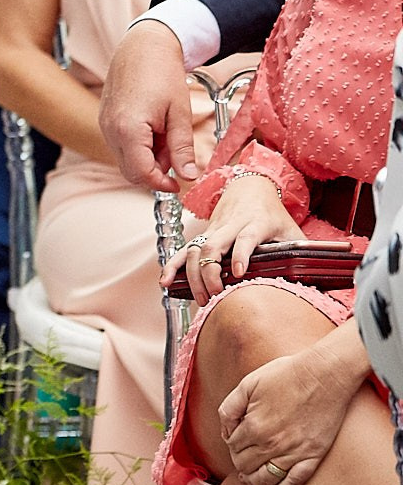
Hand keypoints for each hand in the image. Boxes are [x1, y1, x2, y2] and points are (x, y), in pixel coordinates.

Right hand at [101, 21, 195, 190]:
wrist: (142, 46)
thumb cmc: (162, 74)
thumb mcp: (179, 113)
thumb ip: (182, 148)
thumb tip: (188, 177)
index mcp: (128, 130)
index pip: (141, 174)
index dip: (162, 184)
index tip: (180, 185)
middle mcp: (110, 130)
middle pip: (130, 171)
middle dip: (156, 171)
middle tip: (177, 155)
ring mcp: (105, 125)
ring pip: (126, 159)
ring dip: (148, 158)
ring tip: (167, 134)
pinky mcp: (105, 120)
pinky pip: (121, 145)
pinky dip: (139, 146)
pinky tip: (155, 128)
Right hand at [160, 173, 302, 300]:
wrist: (250, 186)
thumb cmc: (274, 214)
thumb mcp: (291, 229)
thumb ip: (302, 252)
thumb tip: (318, 277)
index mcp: (256, 222)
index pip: (246, 237)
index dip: (240, 254)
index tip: (237, 273)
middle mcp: (231, 224)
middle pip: (213, 245)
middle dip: (210, 272)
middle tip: (215, 295)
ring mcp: (214, 229)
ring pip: (195, 249)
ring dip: (193, 274)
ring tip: (200, 297)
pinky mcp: (202, 234)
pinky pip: (183, 249)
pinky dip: (173, 265)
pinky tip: (166, 281)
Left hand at [218, 340, 360, 484]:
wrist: (325, 375)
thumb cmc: (286, 375)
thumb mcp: (247, 384)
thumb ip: (229, 408)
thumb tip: (225, 431)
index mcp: (253, 426)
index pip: (233, 447)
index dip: (231, 445)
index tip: (235, 441)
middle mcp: (271, 444)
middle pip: (245, 465)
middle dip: (239, 463)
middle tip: (240, 459)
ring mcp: (293, 452)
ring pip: (266, 478)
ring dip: (254, 480)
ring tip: (249, 479)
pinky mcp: (313, 456)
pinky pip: (294, 482)